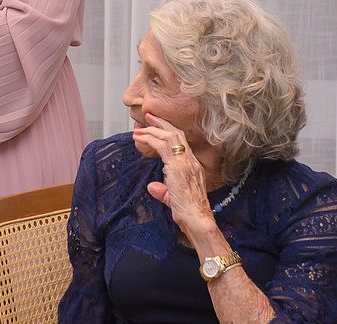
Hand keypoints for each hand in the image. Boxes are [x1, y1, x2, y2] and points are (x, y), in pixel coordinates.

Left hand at [132, 112, 216, 235]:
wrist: (197, 220)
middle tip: (148, 116)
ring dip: (152, 131)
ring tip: (139, 129)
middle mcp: (191, 161)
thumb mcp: (173, 198)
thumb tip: (152, 187)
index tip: (157, 125)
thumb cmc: (189, 213)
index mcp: (193, 166)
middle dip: (161, 124)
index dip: (169, 131)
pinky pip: (162, 146)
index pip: (182, 142)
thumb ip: (163, 191)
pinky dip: (150, 139)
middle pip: (176, 134)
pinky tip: (140, 138)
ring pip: (168, 137)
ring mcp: (186, 162)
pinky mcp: (178, 166)